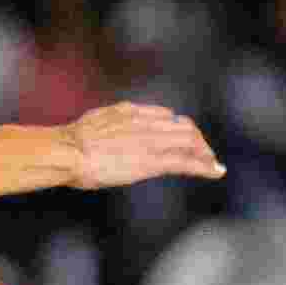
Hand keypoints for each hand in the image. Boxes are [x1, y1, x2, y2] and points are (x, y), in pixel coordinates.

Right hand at [59, 103, 222, 192]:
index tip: (185, 139)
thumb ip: (113, 120)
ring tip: (213, 165)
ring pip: (191, 143)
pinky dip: (205, 166)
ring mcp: (152, 141)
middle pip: (185, 129)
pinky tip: (216, 171)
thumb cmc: (71, 141)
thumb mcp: (96, 120)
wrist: (68, 151)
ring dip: (205, 154)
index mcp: (132, 112)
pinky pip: (186, 161)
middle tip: (205, 156)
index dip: (180, 129)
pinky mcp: (153, 161)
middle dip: (198, 143)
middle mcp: (147, 123)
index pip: (168, 117)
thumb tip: (116, 125)